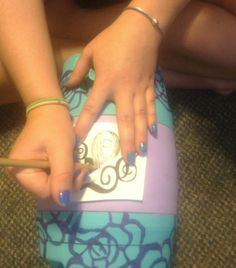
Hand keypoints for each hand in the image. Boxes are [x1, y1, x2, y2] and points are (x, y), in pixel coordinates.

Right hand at [7, 105, 77, 205]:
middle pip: (49, 191)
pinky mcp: (38, 167)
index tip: (79, 172)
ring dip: (69, 177)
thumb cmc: (54, 126)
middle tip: (81, 168)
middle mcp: (22, 175)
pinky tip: (71, 163)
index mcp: (21, 171)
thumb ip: (62, 175)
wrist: (50, 110)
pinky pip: (53, 177)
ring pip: (53, 185)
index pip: (45, 192)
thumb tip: (63, 202)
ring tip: (77, 163)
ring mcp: (30, 171)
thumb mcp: (61, 150)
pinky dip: (65, 172)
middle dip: (68, 182)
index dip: (64, 186)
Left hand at [66, 11, 160, 163]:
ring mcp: (139, 89)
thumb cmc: (113, 38)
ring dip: (141, 135)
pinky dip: (152, 119)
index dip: (84, 123)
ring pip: (140, 116)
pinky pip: (151, 105)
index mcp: (106, 81)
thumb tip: (69, 86)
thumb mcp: (90, 50)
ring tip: (141, 152)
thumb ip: (79, 70)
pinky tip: (153, 132)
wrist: (141, 28)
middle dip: (126, 140)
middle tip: (127, 160)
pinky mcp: (150, 85)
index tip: (78, 140)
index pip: (93, 107)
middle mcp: (124, 90)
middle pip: (124, 119)